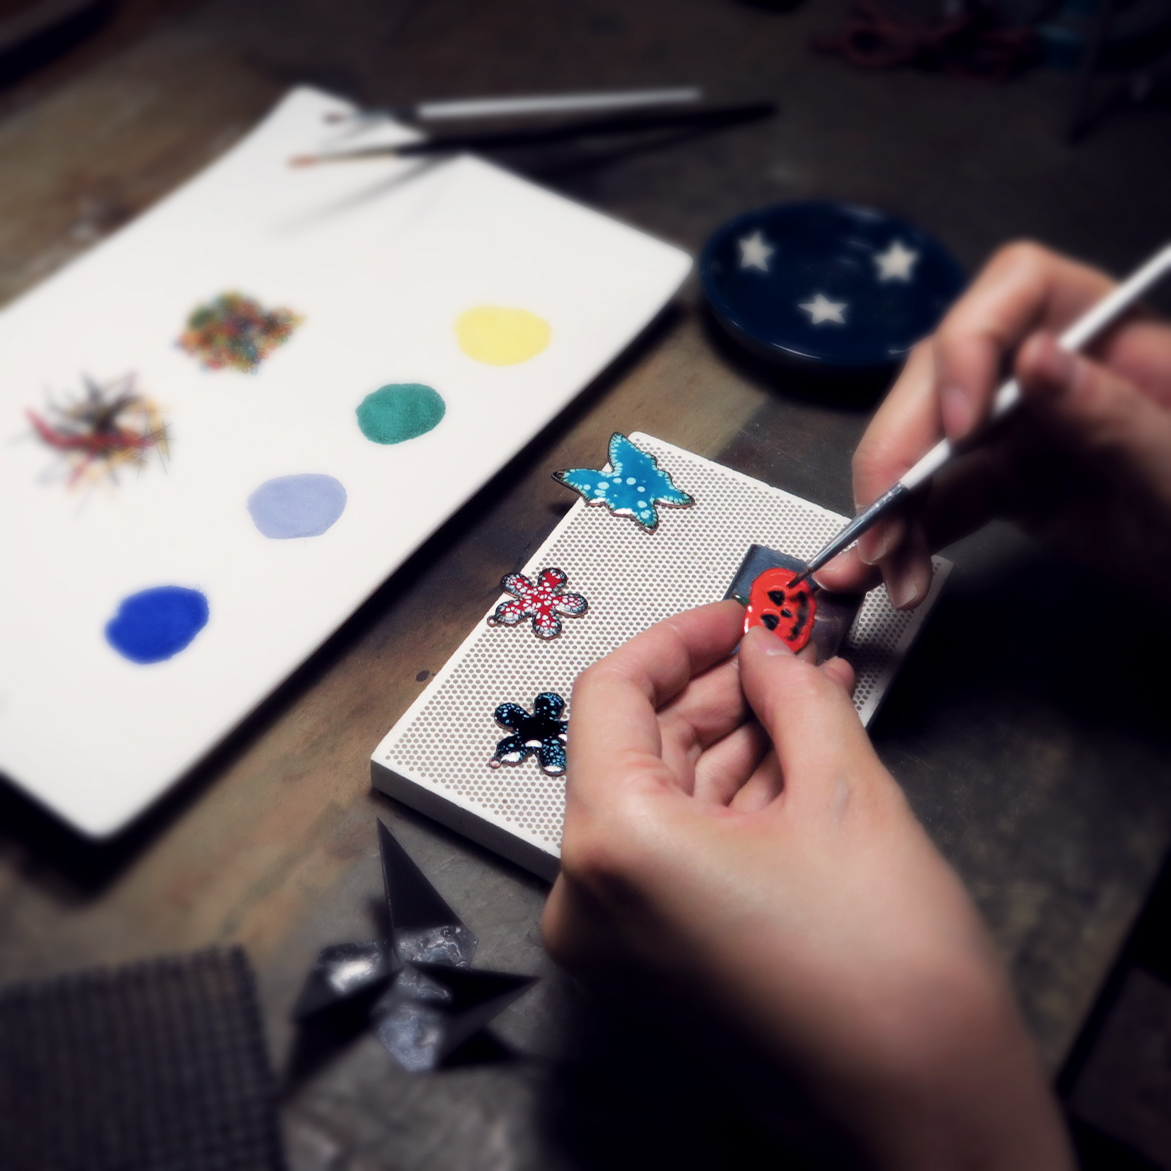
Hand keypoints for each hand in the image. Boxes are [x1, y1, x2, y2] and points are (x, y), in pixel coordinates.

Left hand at [543, 601, 1069, 1169]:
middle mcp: (592, 898)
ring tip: (807, 689)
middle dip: (719, 688)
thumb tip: (769, 646)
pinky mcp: (657, 953)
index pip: (612, 694)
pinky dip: (734, 794)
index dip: (679, 639)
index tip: (735, 615)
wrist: (930, 1117)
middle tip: (782, 646)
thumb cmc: (892, 989)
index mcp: (613, 848)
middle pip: (640, 745)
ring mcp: (620, 932)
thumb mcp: (846, 794)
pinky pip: (682, 845)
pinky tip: (795, 750)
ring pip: (667, 794)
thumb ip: (793, 692)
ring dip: (737, 736)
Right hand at [816, 241, 1170, 607]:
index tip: (963, 431)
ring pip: (922, 444)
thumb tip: (1034, 358)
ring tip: (876, 571)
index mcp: (1106, 332)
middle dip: (897, 450)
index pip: (1017, 290)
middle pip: (941, 375)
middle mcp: (1049, 369)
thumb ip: (1113, 414)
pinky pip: (938, 500)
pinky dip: (905, 537)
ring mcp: (1020, 427)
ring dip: (888, 508)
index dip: (971, 347)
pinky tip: (886, 575)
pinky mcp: (1004, 484)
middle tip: (881, 526)